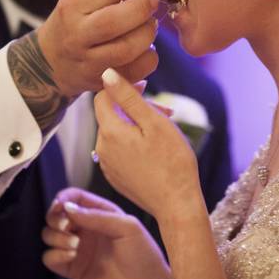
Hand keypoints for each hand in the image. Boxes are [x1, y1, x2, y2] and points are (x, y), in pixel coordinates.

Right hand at [36, 0, 166, 96]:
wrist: (50, 62)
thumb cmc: (75, 22)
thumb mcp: (82, 0)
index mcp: (73, 5)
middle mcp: (77, 34)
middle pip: (116, 21)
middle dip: (143, 8)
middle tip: (154, 1)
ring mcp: (88, 61)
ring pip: (128, 48)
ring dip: (148, 33)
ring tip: (148, 25)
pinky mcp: (101, 81)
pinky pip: (136, 70)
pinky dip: (149, 56)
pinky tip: (144, 48)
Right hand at [42, 188, 171, 278]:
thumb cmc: (144, 255)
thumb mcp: (127, 227)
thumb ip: (98, 216)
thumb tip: (68, 208)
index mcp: (101, 214)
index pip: (74, 197)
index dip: (62, 198)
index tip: (60, 206)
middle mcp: (87, 229)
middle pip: (56, 215)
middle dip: (55, 218)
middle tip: (66, 226)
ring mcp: (78, 249)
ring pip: (50, 235)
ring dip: (56, 237)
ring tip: (75, 245)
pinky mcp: (73, 269)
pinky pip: (50, 258)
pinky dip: (54, 255)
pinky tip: (71, 256)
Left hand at [93, 68, 202, 220]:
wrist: (177, 205)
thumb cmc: (172, 161)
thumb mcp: (154, 122)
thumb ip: (128, 96)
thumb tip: (106, 74)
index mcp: (110, 132)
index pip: (102, 97)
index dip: (122, 86)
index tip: (146, 86)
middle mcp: (102, 149)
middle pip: (111, 115)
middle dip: (135, 107)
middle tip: (166, 111)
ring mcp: (107, 165)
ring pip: (116, 132)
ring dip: (137, 125)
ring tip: (164, 130)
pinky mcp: (116, 176)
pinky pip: (119, 150)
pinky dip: (134, 142)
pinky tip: (155, 149)